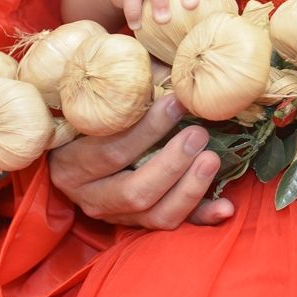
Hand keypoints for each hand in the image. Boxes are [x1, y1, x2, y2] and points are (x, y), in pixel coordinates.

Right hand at [47, 95, 233, 228]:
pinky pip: (173, 227)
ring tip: (212, 160)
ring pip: (155, 214)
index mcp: (71, 163)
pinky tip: (226, 208)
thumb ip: (129, 86)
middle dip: (171, 163)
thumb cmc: (96, 114)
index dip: (148, 128)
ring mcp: (116, 215)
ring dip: (189, 189)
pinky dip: (201, 217)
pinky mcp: (140, 224)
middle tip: (198, 134)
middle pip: (134, 190)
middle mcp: (90, 196)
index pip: (110, 151)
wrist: (77, 149)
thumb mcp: (101, 100)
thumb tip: (172, 69)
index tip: (177, 102)